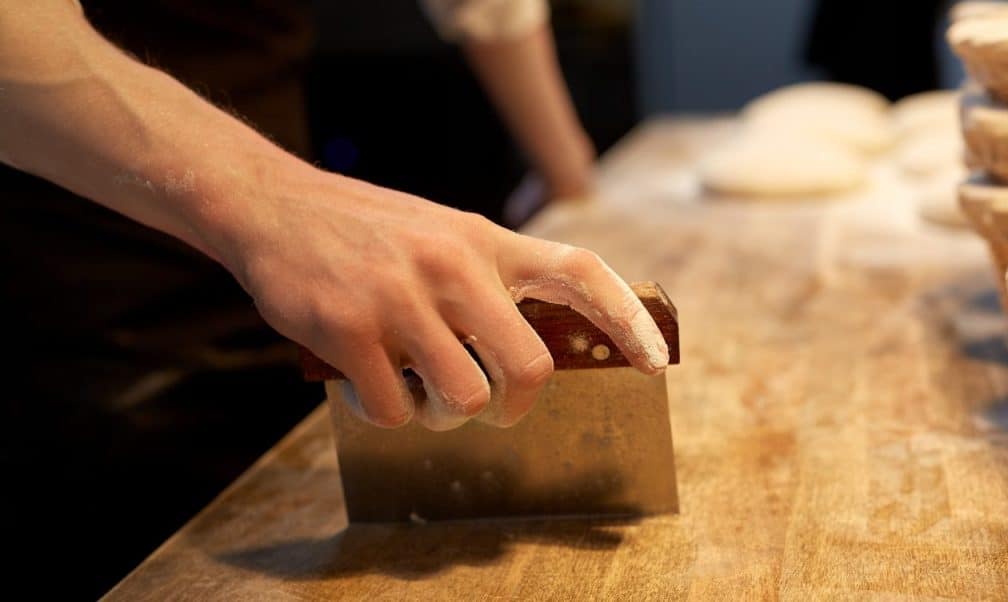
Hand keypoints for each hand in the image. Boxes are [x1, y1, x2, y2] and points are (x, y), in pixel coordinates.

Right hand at [215, 170, 667, 430]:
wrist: (271, 205)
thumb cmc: (366, 232)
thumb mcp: (442, 233)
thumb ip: (489, 280)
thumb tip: (538, 348)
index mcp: (484, 240)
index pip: (580, 271)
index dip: (627, 318)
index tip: (655, 362)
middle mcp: (453, 266)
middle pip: (530, 367)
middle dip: (516, 407)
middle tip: (491, 410)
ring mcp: (401, 299)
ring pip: (464, 401)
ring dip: (444, 416)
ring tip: (416, 390)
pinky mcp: (350, 331)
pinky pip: (396, 410)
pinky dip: (387, 414)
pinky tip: (367, 384)